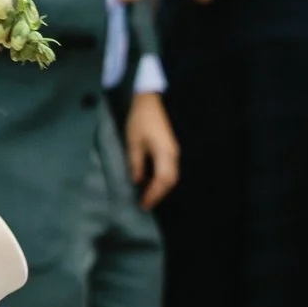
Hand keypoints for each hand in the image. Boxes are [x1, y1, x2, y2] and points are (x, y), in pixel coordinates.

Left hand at [125, 91, 178, 207]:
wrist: (149, 102)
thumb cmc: (139, 120)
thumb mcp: (133, 142)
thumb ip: (135, 163)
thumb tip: (137, 181)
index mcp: (164, 153)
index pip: (162, 180)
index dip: (153, 194)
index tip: (143, 204)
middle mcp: (173, 154)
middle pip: (170, 181)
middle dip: (158, 194)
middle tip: (145, 204)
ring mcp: (174, 152)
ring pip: (172, 176)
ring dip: (161, 188)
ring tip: (147, 196)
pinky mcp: (171, 149)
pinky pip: (169, 169)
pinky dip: (162, 179)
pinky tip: (151, 182)